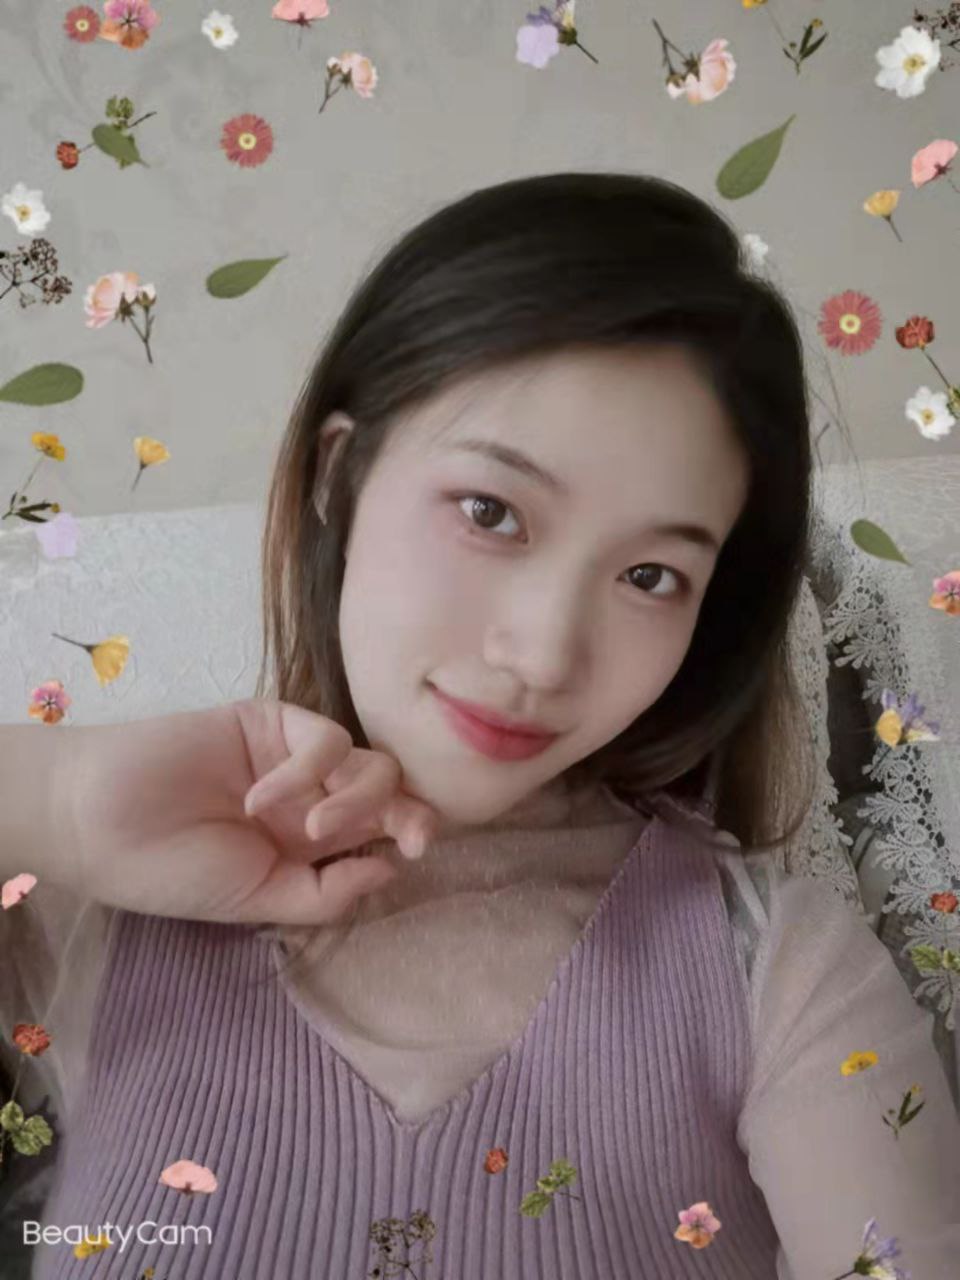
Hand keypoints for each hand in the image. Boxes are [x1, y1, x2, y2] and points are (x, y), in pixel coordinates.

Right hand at [62, 697, 441, 926]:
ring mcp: (294, 757)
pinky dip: (307, 770)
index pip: (384, 830)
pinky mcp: (271, 722)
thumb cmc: (173, 870)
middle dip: (411, 811)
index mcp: (311, 844)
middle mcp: (312, 798)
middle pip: (390, 791)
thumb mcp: (258, 899)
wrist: (101, 823)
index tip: (417, 851)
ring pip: (368, 761)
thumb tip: (394, 867)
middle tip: (411, 836)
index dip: (413, 832)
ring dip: (357, 798)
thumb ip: (326, 892)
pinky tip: (260, 797)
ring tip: (311, 830)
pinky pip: (324, 738)